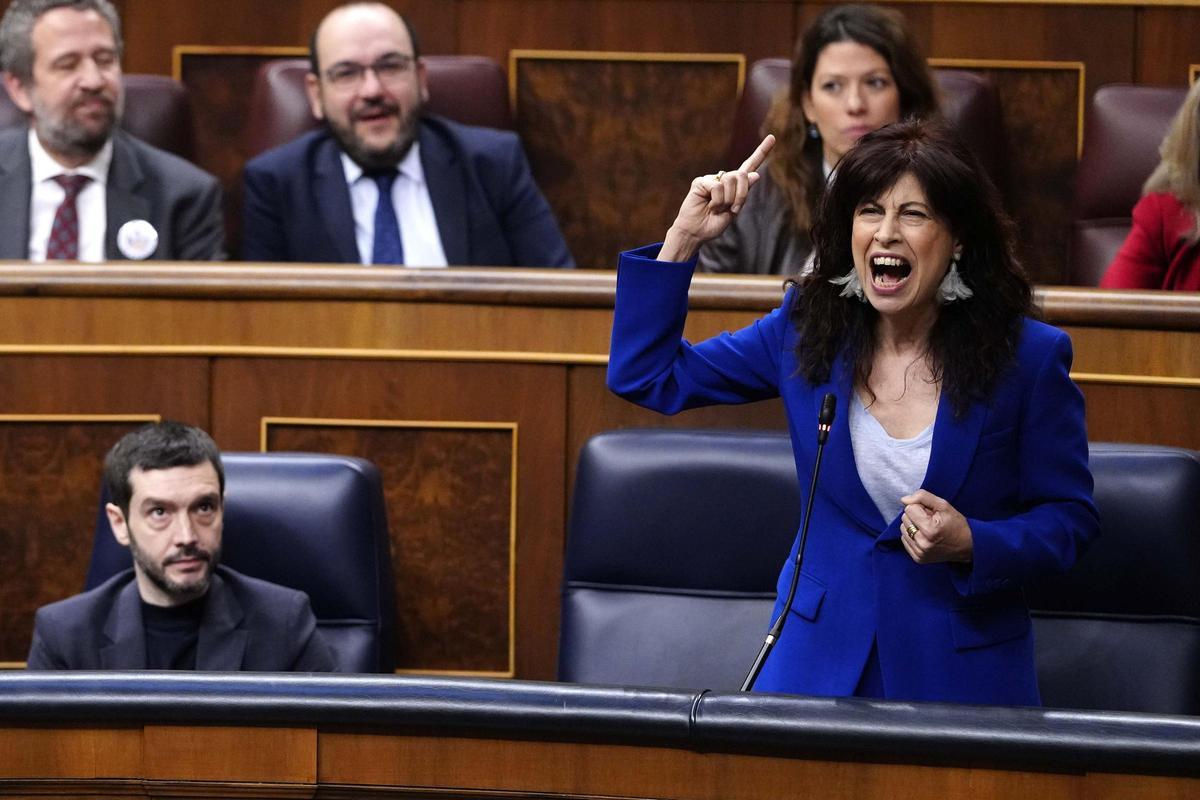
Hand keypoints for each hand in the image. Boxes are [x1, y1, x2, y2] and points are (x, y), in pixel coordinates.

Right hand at [659, 134, 774, 261]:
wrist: (695, 233)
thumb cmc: (713, 224)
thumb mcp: (734, 211)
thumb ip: (744, 193)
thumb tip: (755, 174)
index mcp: (736, 185)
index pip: (750, 165)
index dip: (761, 152)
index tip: (772, 138)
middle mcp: (725, 178)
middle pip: (742, 175)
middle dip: (741, 195)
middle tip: (732, 209)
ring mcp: (712, 179)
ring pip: (731, 180)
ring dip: (728, 200)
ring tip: (717, 209)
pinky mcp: (701, 182)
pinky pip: (717, 187)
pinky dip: (717, 201)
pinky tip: (709, 206)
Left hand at [899, 489, 973, 563]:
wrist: (968, 546)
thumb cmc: (956, 524)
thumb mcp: (944, 505)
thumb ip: (923, 497)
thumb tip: (904, 500)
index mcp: (930, 529)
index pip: (909, 509)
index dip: (920, 507)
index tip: (931, 512)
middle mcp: (923, 543)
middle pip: (905, 518)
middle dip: (916, 516)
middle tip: (931, 521)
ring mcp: (920, 552)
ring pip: (903, 529)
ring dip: (913, 525)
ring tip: (928, 529)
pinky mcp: (918, 558)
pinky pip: (904, 540)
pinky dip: (912, 536)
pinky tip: (925, 537)